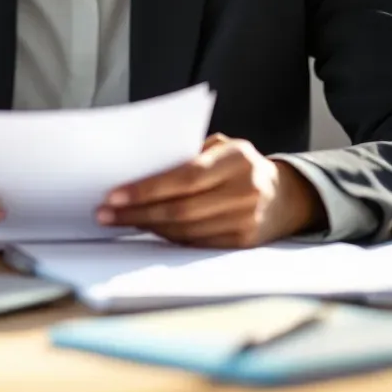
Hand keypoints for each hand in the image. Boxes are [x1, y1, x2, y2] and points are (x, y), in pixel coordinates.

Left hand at [97, 133, 325, 247]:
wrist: (286, 197)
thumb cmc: (239, 165)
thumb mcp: (222, 147)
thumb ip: (188, 153)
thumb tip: (139, 169)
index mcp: (238, 159)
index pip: (185, 177)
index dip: (147, 188)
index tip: (113, 195)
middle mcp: (246, 190)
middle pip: (181, 208)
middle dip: (137, 212)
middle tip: (105, 214)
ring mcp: (247, 221)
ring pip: (185, 230)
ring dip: (147, 227)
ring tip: (119, 221)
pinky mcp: (243, 244)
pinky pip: (196, 243)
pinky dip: (167, 238)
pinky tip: (147, 231)